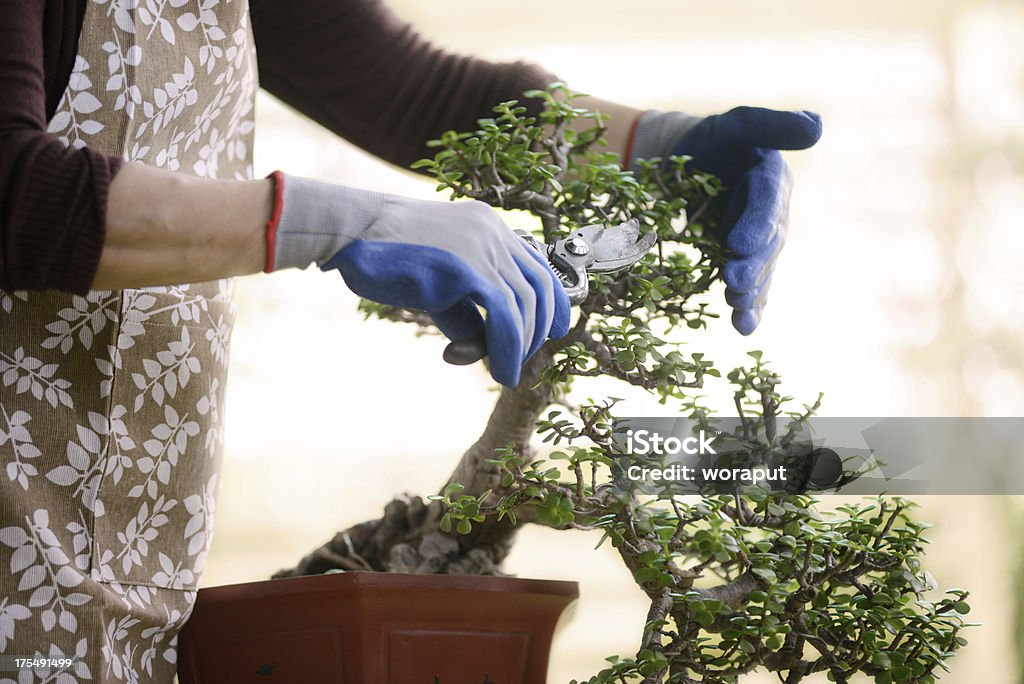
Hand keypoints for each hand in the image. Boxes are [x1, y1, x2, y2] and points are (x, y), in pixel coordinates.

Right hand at [265, 173, 570, 386]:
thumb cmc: (384, 255)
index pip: (536, 262)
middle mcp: (494, 233)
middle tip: (522, 360)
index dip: (551, 300)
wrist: (351, 232)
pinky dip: (508, 350)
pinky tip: (501, 371)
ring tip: (506, 373)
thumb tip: (481, 347)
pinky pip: (506, 317)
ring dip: (520, 346)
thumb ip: (463, 309)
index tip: (552, 330)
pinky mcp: (469, 270)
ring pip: (525, 305)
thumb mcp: (436, 282)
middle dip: (539, 329)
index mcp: (489, 225)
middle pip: (539, 285)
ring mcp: (484, 248)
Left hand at [629, 107, 821, 333]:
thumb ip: (771, 124)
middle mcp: (774, 213)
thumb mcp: (736, 125)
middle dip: (754, 265)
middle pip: (769, 242)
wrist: (689, 166)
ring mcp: (763, 240)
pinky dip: (751, 307)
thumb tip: (817, 126)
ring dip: (753, 290)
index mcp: (773, 178)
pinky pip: (755, 285)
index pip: (768, 201)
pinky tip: (744, 327)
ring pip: (762, 268)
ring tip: (736, 308)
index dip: (757, 222)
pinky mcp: (749, 260)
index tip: (737, 243)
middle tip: (734, 282)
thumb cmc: (712, 141)